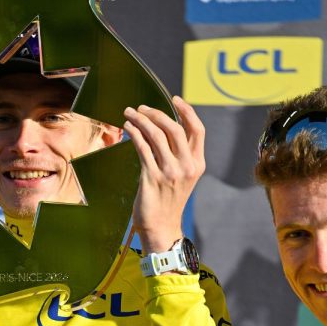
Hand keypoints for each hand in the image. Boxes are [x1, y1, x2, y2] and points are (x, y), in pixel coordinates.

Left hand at [123, 96, 204, 254]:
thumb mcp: (182, 176)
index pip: (197, 130)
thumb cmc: (169, 199)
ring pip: (156, 135)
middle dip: (156, 113)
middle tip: (141, 108)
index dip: (187, 111)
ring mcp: (170, 172)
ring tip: (130, 114)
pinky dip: (134, 134)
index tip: (175, 99)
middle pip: (174, 128)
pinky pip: (142, 148)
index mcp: (197, 164)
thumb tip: (163, 127)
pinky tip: (128, 128)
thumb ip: (179, 154)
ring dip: (141, 120)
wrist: (162, 226)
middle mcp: (186, 167)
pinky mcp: (152, 178)